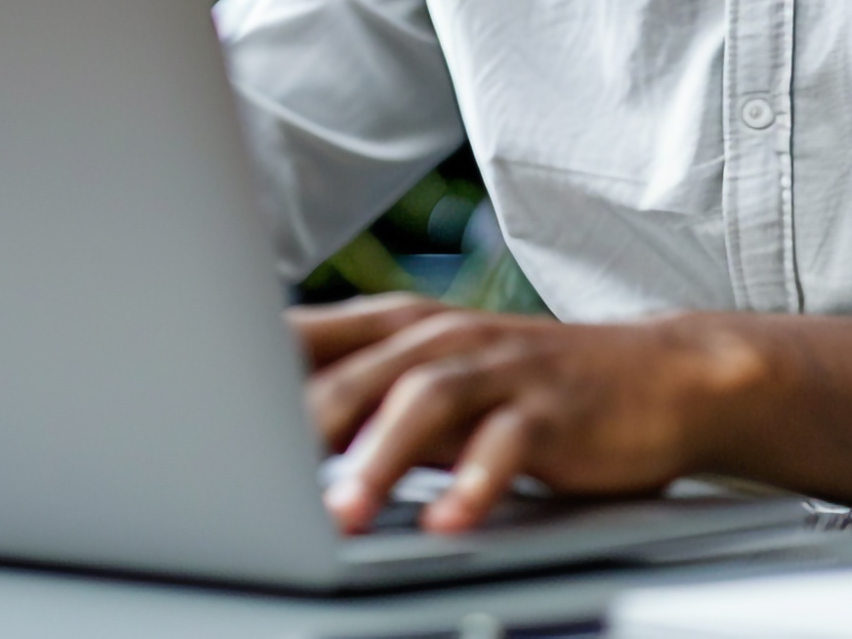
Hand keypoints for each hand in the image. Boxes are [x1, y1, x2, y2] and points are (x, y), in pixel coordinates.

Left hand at [287, 295, 767, 533]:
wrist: (659, 376)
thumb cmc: (528, 386)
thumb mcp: (437, 381)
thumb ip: (360, 394)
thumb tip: (262, 431)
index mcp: (405, 330)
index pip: (311, 338)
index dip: (250, 372)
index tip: (192, 419)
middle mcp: (447, 338)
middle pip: (359, 372)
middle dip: (301, 425)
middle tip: (246, 481)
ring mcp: (502, 369)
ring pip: (427, 401)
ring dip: (381, 458)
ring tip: (345, 515)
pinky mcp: (553, 408)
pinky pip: (509, 444)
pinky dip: (477, 484)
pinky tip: (452, 521)